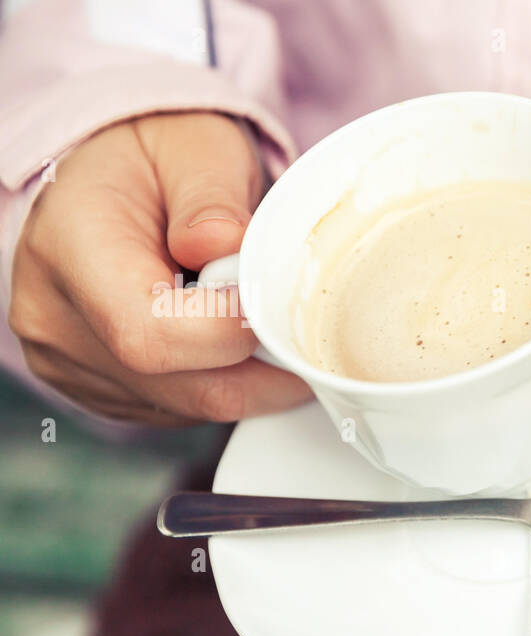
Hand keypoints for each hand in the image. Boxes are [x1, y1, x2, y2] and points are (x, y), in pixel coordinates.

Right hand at [8, 112, 311, 424]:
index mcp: (70, 247)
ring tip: (257, 318)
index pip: (153, 334)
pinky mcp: (96, 389)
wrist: (116, 176)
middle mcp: (54, 316)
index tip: (274, 304)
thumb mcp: (196, 151)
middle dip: (261, 365)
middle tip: (298, 325)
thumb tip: (227, 246)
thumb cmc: (159, 158)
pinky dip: (222, 382)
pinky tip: (226, 337)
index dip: (232, 334)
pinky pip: (181, 411)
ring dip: (247, 377)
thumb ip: (212, 200)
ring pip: (191, 407)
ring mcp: (69, 361)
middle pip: (183, 386)